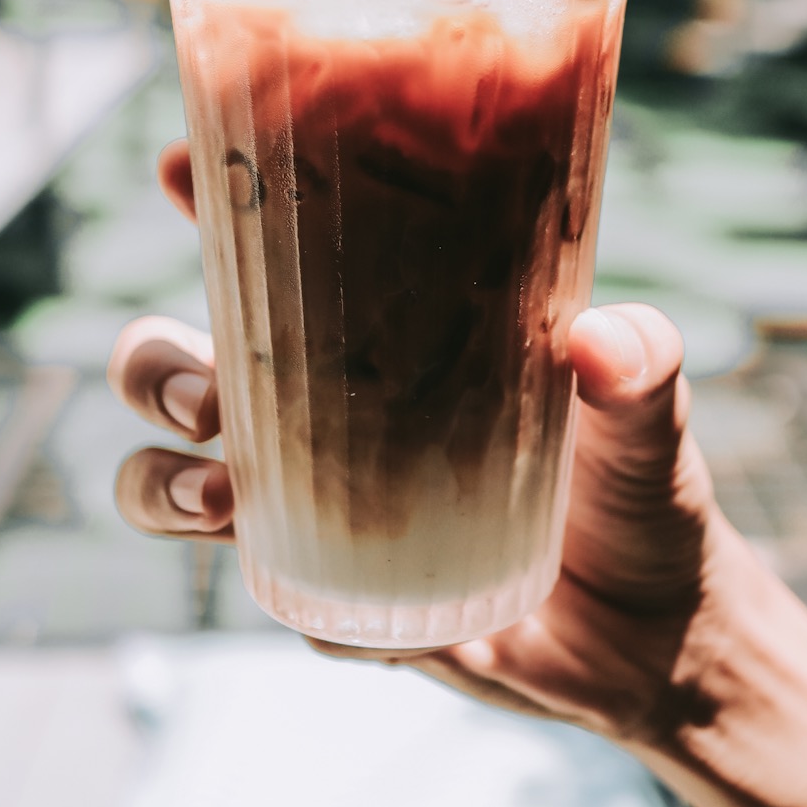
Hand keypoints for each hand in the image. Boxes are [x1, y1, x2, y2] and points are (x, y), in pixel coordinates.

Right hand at [111, 141, 806, 806]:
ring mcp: (315, 509)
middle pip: (174, 364)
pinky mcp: (339, 602)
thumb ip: (640, 366)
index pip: (270, 254)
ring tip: (214, 500)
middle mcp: (322, 412)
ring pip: (171, 480)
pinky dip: (296, 605)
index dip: (207, 204)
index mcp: (378, 337)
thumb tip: (599, 338)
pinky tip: (350, 617)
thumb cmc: (642, 494)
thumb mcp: (647, 418)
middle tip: (208, 400)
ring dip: (160, 485)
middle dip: (154, 370)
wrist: (653, 639)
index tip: (176, 167)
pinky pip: (276, 598)